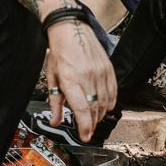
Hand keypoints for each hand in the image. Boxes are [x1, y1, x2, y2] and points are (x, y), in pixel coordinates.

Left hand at [45, 20, 116, 141]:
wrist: (70, 28)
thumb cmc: (60, 52)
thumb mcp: (52, 78)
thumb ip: (54, 103)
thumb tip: (55, 121)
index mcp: (70, 80)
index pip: (81, 110)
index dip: (84, 127)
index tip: (84, 136)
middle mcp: (87, 76)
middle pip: (94, 109)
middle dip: (91, 124)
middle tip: (86, 130)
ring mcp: (100, 72)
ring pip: (105, 102)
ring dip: (100, 115)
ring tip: (93, 119)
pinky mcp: (108, 68)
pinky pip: (113, 91)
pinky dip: (110, 103)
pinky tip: (105, 107)